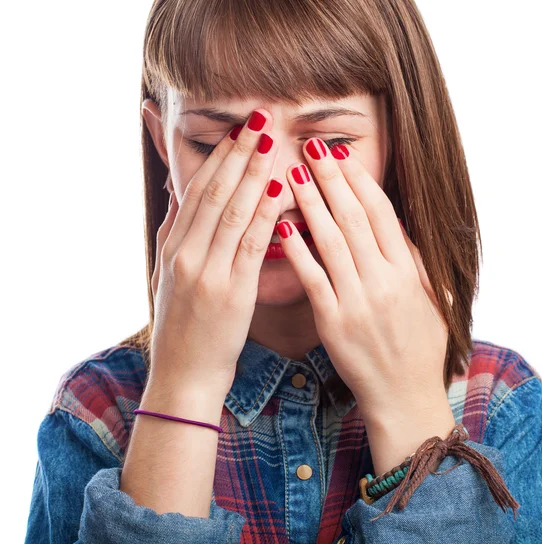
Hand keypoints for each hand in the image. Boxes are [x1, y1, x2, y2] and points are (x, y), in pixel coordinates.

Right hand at [149, 109, 283, 398]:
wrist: (183, 374)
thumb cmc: (183, 326)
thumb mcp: (167, 277)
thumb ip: (174, 235)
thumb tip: (179, 196)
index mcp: (174, 248)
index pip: (199, 191)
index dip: (220, 156)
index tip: (239, 128)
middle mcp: (186, 254)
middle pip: (215, 192)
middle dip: (238, 152)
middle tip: (259, 117)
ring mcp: (206, 272)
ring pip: (232, 212)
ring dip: (252, 173)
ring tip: (271, 140)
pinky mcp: (230, 292)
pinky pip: (250, 245)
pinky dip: (264, 215)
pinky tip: (278, 190)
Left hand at [276, 138, 453, 422]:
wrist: (405, 395)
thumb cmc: (419, 346)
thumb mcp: (431, 299)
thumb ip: (414, 261)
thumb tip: (396, 225)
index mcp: (409, 271)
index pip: (382, 214)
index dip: (359, 181)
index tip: (341, 156)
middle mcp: (385, 279)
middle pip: (354, 219)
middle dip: (331, 179)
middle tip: (311, 147)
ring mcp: (359, 300)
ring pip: (332, 242)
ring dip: (311, 204)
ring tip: (292, 174)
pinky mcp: (335, 321)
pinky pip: (313, 279)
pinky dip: (297, 250)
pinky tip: (281, 225)